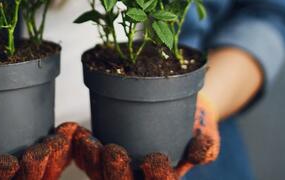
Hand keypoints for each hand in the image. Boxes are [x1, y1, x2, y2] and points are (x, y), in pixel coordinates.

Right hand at [0, 101, 77, 179]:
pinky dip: (67, 145)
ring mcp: (29, 167)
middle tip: (40, 149)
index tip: (7, 162)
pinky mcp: (45, 153)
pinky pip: (61, 156)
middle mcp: (10, 177)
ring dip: (56, 158)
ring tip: (57, 140)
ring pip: (48, 173)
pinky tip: (70, 130)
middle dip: (36, 168)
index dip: (2, 175)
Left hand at [71, 93, 219, 179]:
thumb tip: (199, 153)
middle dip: (116, 173)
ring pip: (101, 177)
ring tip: (90, 143)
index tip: (156, 159)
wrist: (184, 112)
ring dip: (93, 161)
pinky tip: (77, 134)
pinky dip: (82, 148)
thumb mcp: (207, 133)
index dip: (157, 177)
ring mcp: (120, 172)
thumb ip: (206, 145)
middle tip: (115, 151)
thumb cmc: (197, 126)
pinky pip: (88, 160)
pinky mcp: (104, 158)